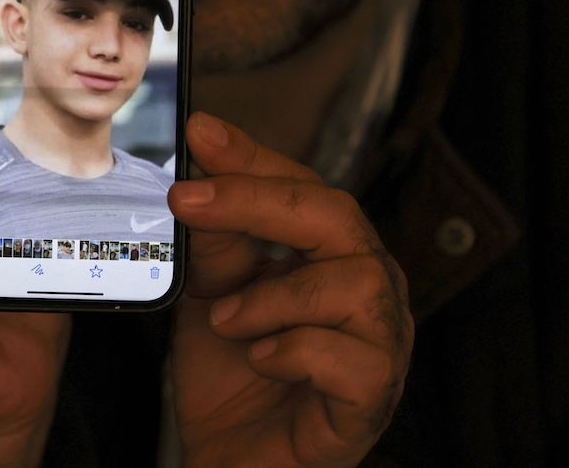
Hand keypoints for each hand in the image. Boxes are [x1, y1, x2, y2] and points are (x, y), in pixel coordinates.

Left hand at [167, 112, 413, 467]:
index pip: (303, 186)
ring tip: (227, 321)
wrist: (233, 459)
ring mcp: (380, 343)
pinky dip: (295, 351)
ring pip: (353, 282)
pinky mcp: (373, 398)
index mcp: (331, 254)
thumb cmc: (233, 375)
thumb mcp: (212, 293)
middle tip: (188, 202)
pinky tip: (261, 360)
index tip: (199, 133)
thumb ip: (215, 240)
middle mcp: (368, 288)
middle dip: (257, 201)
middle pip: (337, 215)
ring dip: (273, 295)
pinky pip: (352, 357)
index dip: (252, 158)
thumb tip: (199, 172)